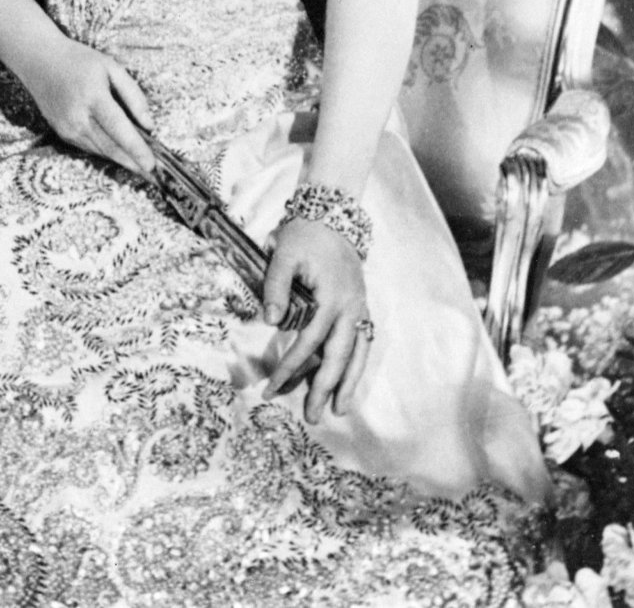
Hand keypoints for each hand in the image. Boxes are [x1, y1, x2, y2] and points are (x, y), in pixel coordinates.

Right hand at [20, 37, 156, 177]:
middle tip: (152, 172)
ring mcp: (67, 127)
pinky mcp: (62, 133)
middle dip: (133, 162)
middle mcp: (78, 116)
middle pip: (110, 147)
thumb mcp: (111, 67)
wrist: (39, 61)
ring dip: (121, 160)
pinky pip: (88, 147)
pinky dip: (105, 151)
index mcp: (93, 97)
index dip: (136, 149)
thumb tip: (149, 124)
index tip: (152, 164)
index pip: (119, 129)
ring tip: (140, 166)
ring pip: (100, 151)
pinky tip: (119, 153)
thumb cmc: (79, 60)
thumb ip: (133, 95)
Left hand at [261, 215, 371, 423]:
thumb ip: (276, 286)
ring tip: (339, 410)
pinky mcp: (361, 306)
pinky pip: (363, 342)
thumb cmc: (304, 235)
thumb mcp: (283, 253)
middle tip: (313, 417)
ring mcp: (359, 308)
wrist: (332, 215)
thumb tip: (270, 321)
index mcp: (330, 298)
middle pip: (338, 357)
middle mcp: (350, 309)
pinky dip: (357, 364)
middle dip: (324, 388)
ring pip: (357, 353)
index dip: (290, 368)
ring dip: (347, 383)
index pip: (308, 343)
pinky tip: (349, 380)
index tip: (272, 389)